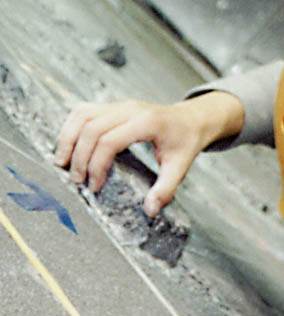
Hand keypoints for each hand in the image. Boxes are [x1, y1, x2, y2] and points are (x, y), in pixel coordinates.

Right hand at [54, 91, 243, 215]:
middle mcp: (129, 109)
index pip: (109, 141)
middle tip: (77, 181)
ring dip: (67, 139)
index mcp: (146, 123)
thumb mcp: (180, 167)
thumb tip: (150, 211)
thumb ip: (166, 189)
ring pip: (81, 115)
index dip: (97, 165)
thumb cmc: (185, 142)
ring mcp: (118, 104)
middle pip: (91, 129)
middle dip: (80, 157)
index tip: (95, 186)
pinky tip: (68, 146)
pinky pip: (83, 111)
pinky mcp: (111, 106)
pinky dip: (71, 127)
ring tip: (61, 163)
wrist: (191, 119)